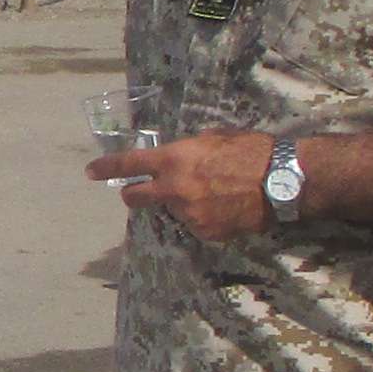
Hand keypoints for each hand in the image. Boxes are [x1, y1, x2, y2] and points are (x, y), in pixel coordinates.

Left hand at [93, 129, 275, 242]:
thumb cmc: (251, 150)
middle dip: (132, 195)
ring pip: (173, 210)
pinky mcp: (206, 233)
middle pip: (135, 199)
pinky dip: (203, 217)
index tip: (91, 171)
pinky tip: (224, 207)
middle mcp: (175, 189)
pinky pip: (196, 224)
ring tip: (213, 193)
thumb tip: (177, 158)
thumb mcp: (213, 139)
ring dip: (182, 203)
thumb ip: (187, 150)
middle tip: (138, 192)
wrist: (282, 181)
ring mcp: (189, 214)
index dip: (106, 168)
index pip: (129, 164)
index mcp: (175, 159)